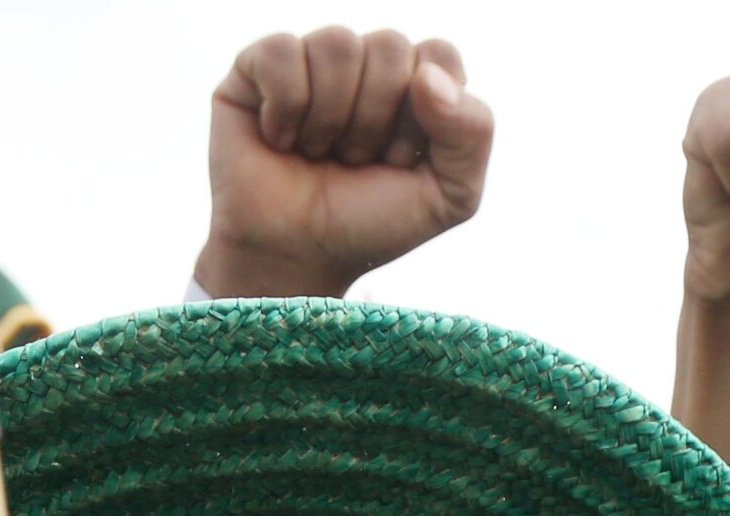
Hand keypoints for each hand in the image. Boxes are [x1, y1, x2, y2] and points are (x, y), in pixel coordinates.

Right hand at [195, 29, 491, 299]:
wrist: (292, 260)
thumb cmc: (366, 226)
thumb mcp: (450, 195)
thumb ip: (473, 131)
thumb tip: (425, 75)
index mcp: (413, 83)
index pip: (437, 54)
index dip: (420, 115)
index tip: (395, 162)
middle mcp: (363, 65)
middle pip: (388, 45)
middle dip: (372, 119)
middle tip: (350, 161)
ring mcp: (310, 63)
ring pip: (337, 42)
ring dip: (328, 116)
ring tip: (314, 152)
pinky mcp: (255, 71)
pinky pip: (281, 52)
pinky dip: (285, 106)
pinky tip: (278, 138)